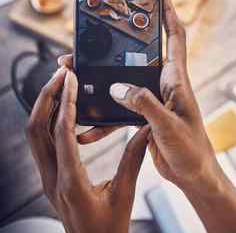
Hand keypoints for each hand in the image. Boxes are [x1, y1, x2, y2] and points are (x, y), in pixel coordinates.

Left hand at [26, 67, 148, 232]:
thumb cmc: (108, 228)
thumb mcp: (124, 193)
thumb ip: (133, 158)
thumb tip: (144, 130)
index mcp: (71, 181)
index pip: (61, 132)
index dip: (65, 101)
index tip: (70, 79)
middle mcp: (52, 177)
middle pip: (36, 128)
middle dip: (46, 97)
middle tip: (60, 74)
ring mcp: (47, 177)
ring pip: (34, 134)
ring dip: (44, 106)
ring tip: (59, 85)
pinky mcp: (50, 176)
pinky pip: (41, 142)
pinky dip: (47, 120)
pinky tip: (61, 109)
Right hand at [58, 0, 220, 192]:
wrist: (192, 175)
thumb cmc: (191, 150)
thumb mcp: (168, 126)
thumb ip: (144, 104)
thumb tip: (118, 88)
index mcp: (175, 79)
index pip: (174, 35)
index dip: (168, 11)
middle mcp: (162, 83)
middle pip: (135, 56)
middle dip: (113, 45)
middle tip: (89, 39)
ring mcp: (151, 98)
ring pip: (121, 81)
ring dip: (100, 81)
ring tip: (76, 75)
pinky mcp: (142, 114)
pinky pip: (118, 110)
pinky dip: (104, 119)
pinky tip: (88, 128)